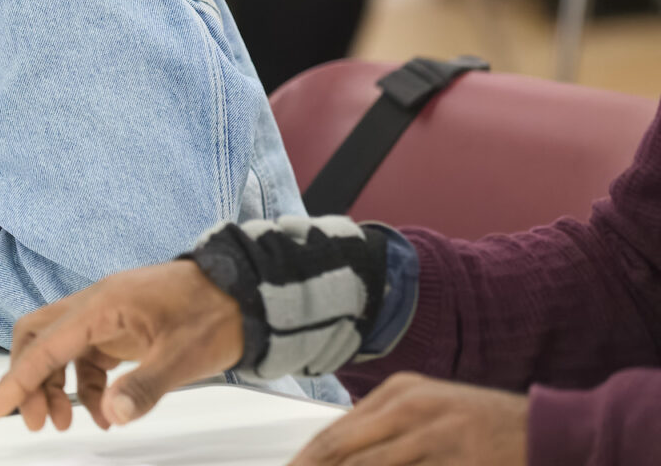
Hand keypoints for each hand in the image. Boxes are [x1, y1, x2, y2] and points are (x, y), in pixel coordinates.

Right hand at [0, 260, 242, 430]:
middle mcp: (94, 305)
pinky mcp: (117, 327)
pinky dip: (83, 386)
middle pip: (36, 338)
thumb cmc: (215, 314)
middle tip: (35, 422)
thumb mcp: (185, 357)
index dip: (16, 379)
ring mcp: (105, 315)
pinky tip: (102, 412)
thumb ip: (144, 386)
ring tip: (66, 423)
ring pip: (57, 349)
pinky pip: (84, 357)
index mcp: (102, 305)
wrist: (243, 291)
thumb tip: (111, 416)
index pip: (44, 345)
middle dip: (28, 381)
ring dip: (54, 387)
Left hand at [287, 374, 526, 465]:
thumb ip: (385, 428)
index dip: (306, 462)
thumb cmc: (483, 425)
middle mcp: (410, 409)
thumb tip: (337, 453)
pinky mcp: (458, 462)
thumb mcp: (429, 410)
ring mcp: (434, 437)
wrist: (546, 430)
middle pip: (342, 450)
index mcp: (399, 393)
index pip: (336, 432)